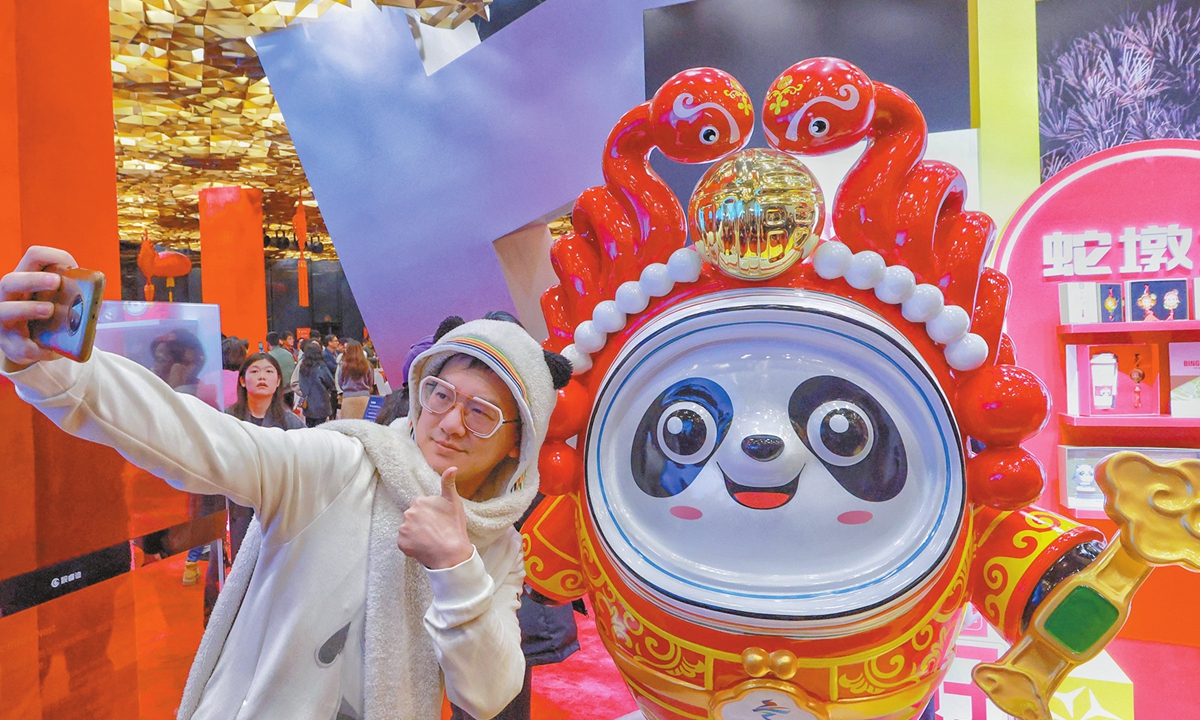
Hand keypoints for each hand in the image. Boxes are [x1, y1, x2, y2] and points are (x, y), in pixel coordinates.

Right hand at [0, 246, 76, 367]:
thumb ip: (71, 294)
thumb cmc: (47, 316)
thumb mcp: (58, 301)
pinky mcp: (10, 344)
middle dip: (33, 279)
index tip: (72, 265)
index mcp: (26, 280)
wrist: (31, 346)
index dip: (51, 255)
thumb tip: (94, 295)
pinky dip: (34, 347)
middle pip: (11, 281)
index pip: (33, 257)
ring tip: (49, 310)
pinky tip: (46, 349)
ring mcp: (5, 320)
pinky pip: (20, 346)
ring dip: (28, 309)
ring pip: (5, 310)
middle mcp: (9, 297)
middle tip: (56, 281)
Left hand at [398, 467, 474, 569]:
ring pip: (408, 529)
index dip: (430, 515)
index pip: (421, 507)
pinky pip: (405, 542)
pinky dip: (412, 545)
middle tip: (435, 531)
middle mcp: (408, 513)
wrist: (451, 553)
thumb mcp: (454, 502)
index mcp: (419, 501)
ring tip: (430, 540)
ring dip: (416, 534)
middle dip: (421, 523)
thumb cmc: (454, 527)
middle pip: (413, 517)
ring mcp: (403, 529)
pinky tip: (424, 547)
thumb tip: (452, 467)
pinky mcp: (401, 543)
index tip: (439, 521)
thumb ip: (448, 483)